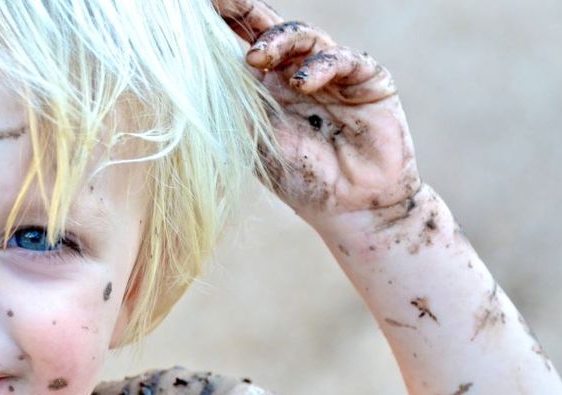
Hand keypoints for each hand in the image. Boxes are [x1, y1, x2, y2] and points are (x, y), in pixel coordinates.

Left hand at [214, 0, 421, 233]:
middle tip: (222, 2)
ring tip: (257, 56)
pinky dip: (319, 67)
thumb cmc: (301, 178)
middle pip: (269, 28)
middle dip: (244, 10)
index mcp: (265, 87)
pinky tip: (300, 83)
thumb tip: (195, 72)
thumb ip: (236, 106)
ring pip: (304, 36)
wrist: (351, 207)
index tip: (199, 8)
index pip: (241, 45)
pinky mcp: (367, 79)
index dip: (223, 23)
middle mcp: (297, 72)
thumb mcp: (256, 143)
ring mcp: (332, 73)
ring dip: (279, 41)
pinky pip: (342, 59)